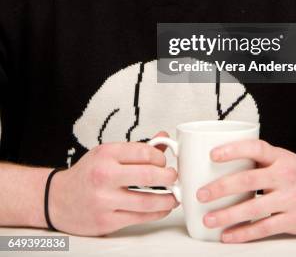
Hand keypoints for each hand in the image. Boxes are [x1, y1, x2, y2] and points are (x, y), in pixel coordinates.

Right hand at [49, 132, 178, 235]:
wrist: (57, 199)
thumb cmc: (86, 174)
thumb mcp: (107, 153)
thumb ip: (136, 149)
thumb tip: (164, 139)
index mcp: (106, 154)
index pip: (144, 152)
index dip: (161, 157)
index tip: (165, 161)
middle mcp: (105, 175)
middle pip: (148, 175)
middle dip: (169, 176)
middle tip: (174, 177)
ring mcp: (105, 200)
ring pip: (146, 200)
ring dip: (167, 199)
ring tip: (174, 195)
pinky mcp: (106, 221)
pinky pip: (139, 218)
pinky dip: (156, 213)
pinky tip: (162, 208)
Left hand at [196, 139, 295, 242]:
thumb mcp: (283, 159)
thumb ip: (259, 160)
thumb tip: (221, 163)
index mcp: (280, 157)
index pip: (255, 148)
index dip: (234, 149)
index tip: (212, 154)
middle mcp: (285, 176)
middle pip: (249, 180)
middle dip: (221, 187)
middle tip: (201, 194)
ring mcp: (289, 199)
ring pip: (253, 208)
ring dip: (228, 215)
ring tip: (208, 219)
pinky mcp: (293, 220)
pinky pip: (264, 228)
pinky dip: (244, 233)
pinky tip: (228, 235)